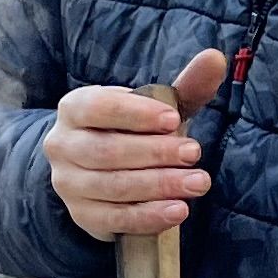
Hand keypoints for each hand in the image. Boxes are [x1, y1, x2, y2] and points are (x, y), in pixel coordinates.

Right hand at [47, 49, 227, 239]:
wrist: (104, 171)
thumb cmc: (135, 131)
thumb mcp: (158, 107)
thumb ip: (185, 86)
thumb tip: (215, 57)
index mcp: (75, 108)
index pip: (99, 107)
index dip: (136, 114)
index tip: (174, 119)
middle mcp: (62, 145)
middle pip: (107, 151)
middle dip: (155, 153)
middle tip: (194, 153)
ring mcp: (68, 183)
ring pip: (112, 186)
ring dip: (159, 185)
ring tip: (197, 183)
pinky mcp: (82, 215)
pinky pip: (115, 219)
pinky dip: (149, 216)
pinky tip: (178, 211)